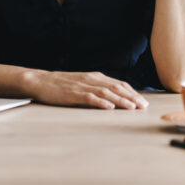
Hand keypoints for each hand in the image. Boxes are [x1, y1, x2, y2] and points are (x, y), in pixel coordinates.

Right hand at [24, 70, 148, 109]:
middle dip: (131, 97)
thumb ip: (97, 87)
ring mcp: (83, 86)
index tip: (143, 101)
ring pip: (106, 93)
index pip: (119, 84)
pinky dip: (101, 102)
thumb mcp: (83, 82)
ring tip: (132, 107)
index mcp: (96, 77)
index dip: (132, 92)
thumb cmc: (62, 84)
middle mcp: (92, 79)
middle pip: (116, 88)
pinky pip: (89, 98)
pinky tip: (109, 108)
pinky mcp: (73, 94)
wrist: (41, 81)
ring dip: (120, 100)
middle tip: (143, 106)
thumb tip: (114, 96)